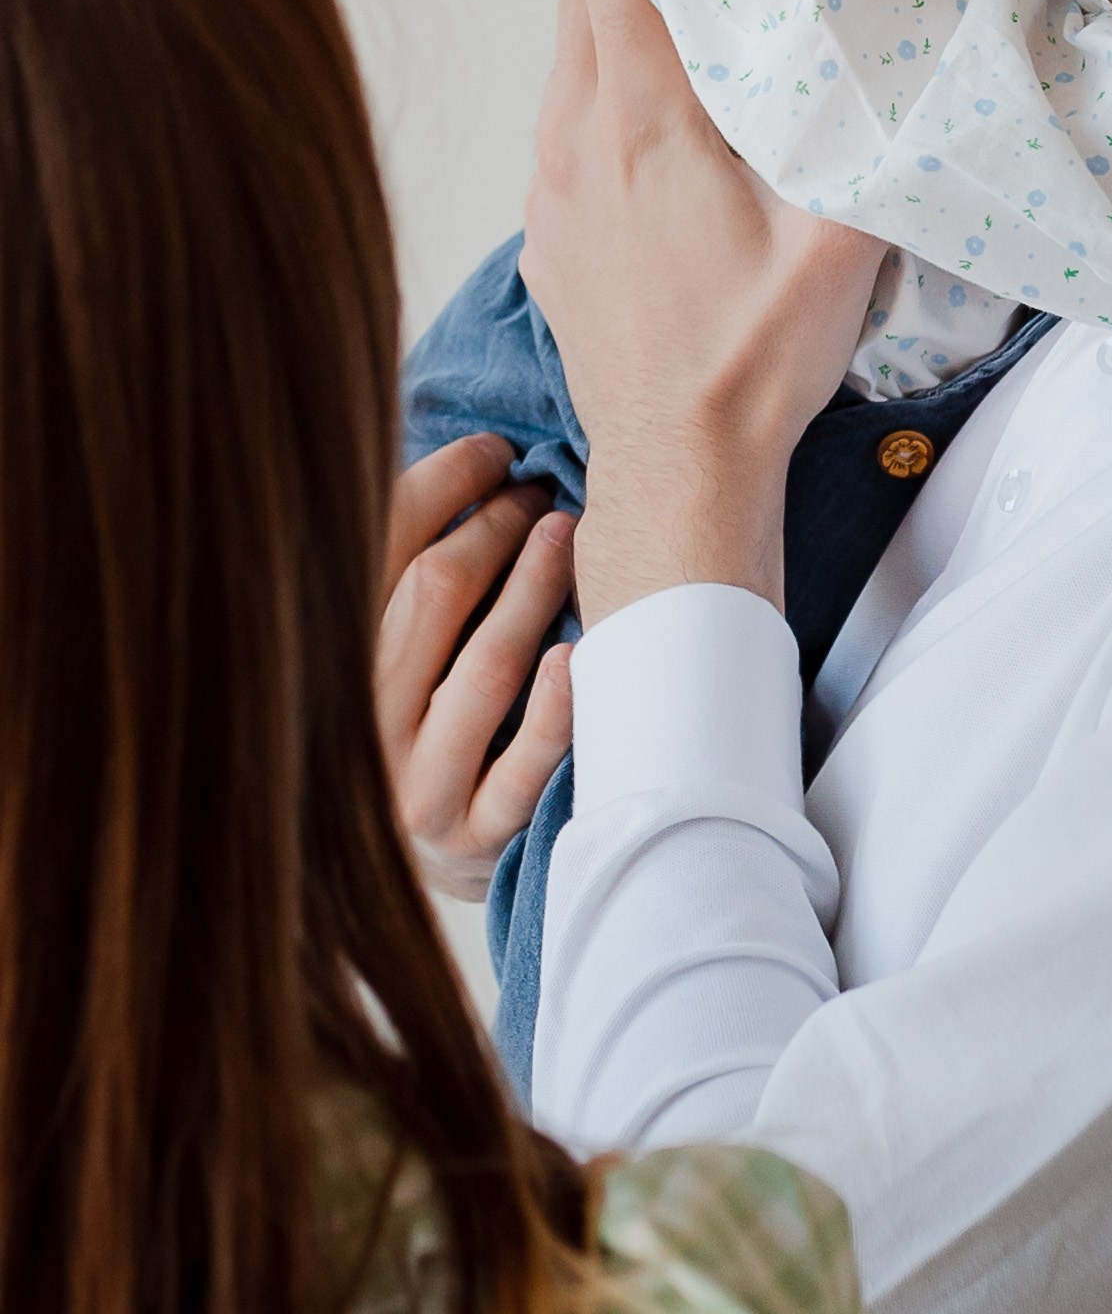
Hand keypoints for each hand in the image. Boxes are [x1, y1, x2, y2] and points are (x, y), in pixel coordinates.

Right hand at [376, 432, 577, 898]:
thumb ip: (419, 566)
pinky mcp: (474, 840)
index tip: (495, 449)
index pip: (380, 544)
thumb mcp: (404, 644)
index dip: (444, 482)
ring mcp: (416, 786)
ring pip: (483, 668)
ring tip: (570, 531)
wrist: (427, 864)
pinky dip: (550, 712)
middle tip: (545, 489)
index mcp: (333, 661)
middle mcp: (364, 721)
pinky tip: (575, 656)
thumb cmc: (431, 719)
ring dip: (533, 588)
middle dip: (496, 526)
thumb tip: (480, 450)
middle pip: (435, 593)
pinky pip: (518, 771)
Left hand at [520, 0, 884, 625]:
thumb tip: (912, 55)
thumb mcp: (842, 245)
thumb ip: (872, 142)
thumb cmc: (756, 361)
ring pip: (564, 67)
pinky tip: (659, 130)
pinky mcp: (546, 242)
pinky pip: (561, 136)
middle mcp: (577, 144)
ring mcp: (550, 195)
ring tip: (688, 20)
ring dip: (612, 27)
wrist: (678, 470)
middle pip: (577, 0)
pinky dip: (598, 102)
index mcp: (643, 126)